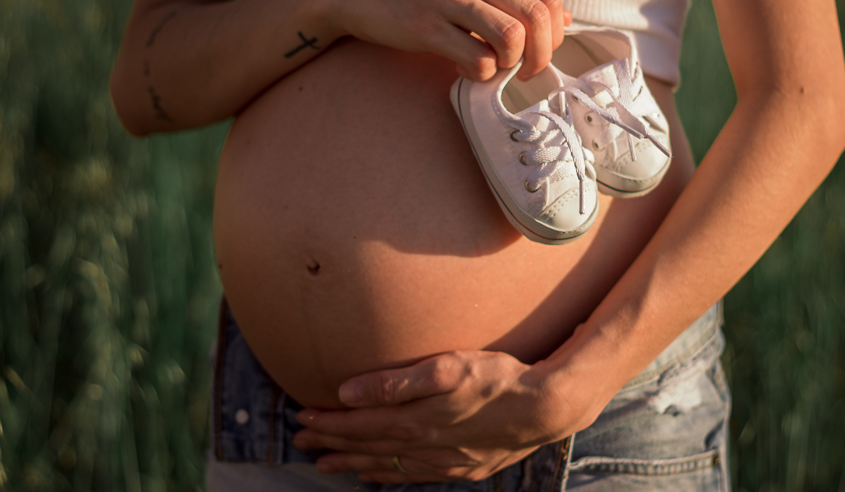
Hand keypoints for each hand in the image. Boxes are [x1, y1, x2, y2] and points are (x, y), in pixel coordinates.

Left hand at [292, 350, 572, 483]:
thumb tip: (348, 391)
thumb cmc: (496, 378)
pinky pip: (411, 475)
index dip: (329, 421)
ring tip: (324, 464)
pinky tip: (374, 476)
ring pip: (384, 464)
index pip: (360, 422)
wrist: (543, 408)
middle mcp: (423, 445)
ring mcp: (441, 460)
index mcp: (415, 418)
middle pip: (366, 444)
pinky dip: (386, 476)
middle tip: (301, 439)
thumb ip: (395, 381)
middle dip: (331, 441)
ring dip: (351, 463)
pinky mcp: (459, 467)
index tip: (303, 416)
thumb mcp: (447, 367)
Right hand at [327, 0, 570, 81]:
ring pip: (511, 37)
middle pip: (535, 18)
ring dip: (512, 64)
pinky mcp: (424, 26)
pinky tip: (466, 68)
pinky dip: (481, 73)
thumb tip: (564, 19)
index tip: (542, 50)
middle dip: (542, 55)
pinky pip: (476, 58)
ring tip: (496, 68)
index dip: (555, 32)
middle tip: (528, 71)